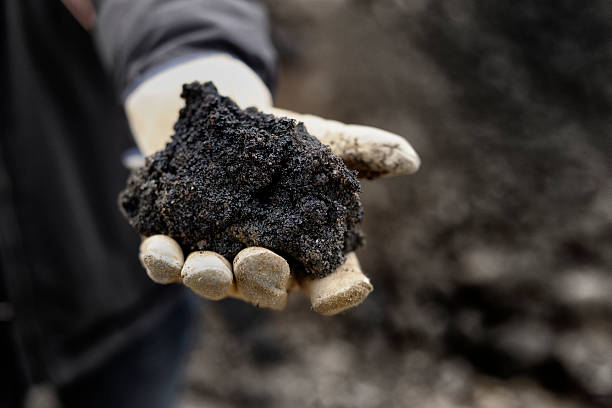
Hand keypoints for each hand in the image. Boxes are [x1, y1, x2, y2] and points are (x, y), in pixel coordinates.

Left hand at [125, 54, 419, 314]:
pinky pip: (167, 264)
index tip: (343, 290)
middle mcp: (264, 264)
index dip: (338, 290)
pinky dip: (163, 261)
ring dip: (209, 279)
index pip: (330, 280)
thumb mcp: (320, 141)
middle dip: (263, 278)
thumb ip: (360, 150)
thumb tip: (409, 159)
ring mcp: (219, 260)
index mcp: (305, 250)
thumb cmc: (279, 143)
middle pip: (268, 287)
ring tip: (203, 266)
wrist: (218, 125)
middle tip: (258, 259)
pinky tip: (159, 249)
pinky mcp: (176, 247)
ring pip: (216, 282)